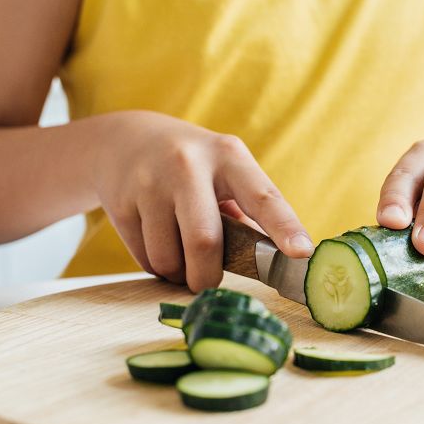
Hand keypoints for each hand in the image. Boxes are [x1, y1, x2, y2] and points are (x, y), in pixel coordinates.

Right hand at [92, 111, 313, 289]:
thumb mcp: (224, 170)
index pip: (262, 196)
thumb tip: (273, 260)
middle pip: (204, 241)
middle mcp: (188, 165)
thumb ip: (248, 211)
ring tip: (181, 256)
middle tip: (208, 284)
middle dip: (208, 276)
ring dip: (178, 273)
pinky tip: (158, 243)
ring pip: (169, 258)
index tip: (302, 252)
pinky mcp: (120, 202)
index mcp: (228, 156)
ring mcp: (150, 182)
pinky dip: (157, 266)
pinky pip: (145, 258)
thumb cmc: (193, 167)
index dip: (284, 227)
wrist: (126, 140)